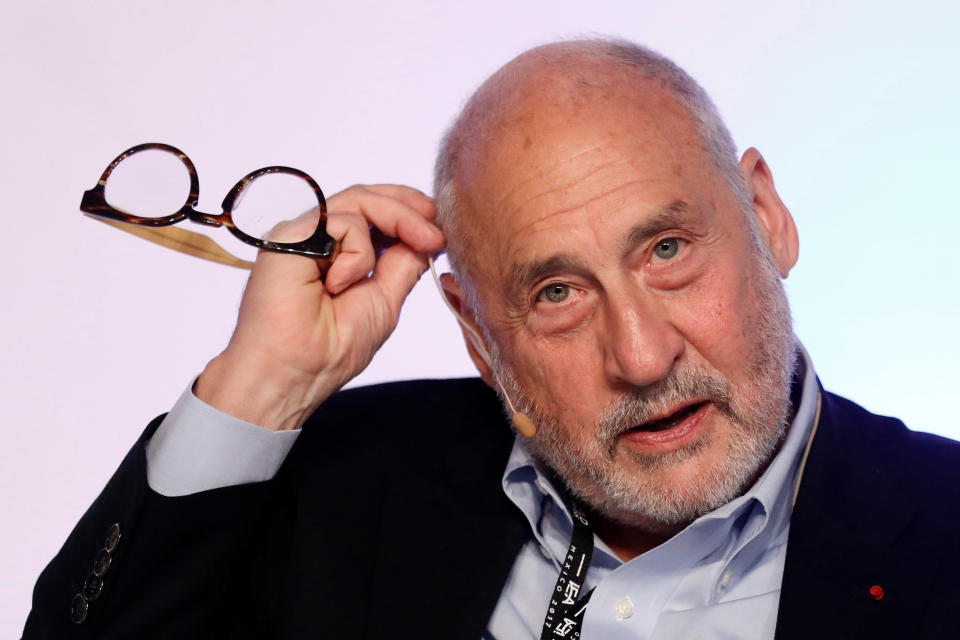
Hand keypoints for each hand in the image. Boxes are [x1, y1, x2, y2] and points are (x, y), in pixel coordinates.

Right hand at [195, 184, 442, 429]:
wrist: (297, 370)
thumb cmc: (333, 347)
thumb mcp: (386, 299)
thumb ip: (403, 263)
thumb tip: (429, 235)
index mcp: (339, 253)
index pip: (374, 214)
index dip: (408, 209)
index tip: (438, 225)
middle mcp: (319, 239)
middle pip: (368, 200)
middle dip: (409, 208)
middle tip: (436, 229)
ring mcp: (305, 234)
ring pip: (359, 201)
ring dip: (399, 219)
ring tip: (423, 242)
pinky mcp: (291, 234)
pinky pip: (341, 221)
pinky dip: (356, 255)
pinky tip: (339, 285)